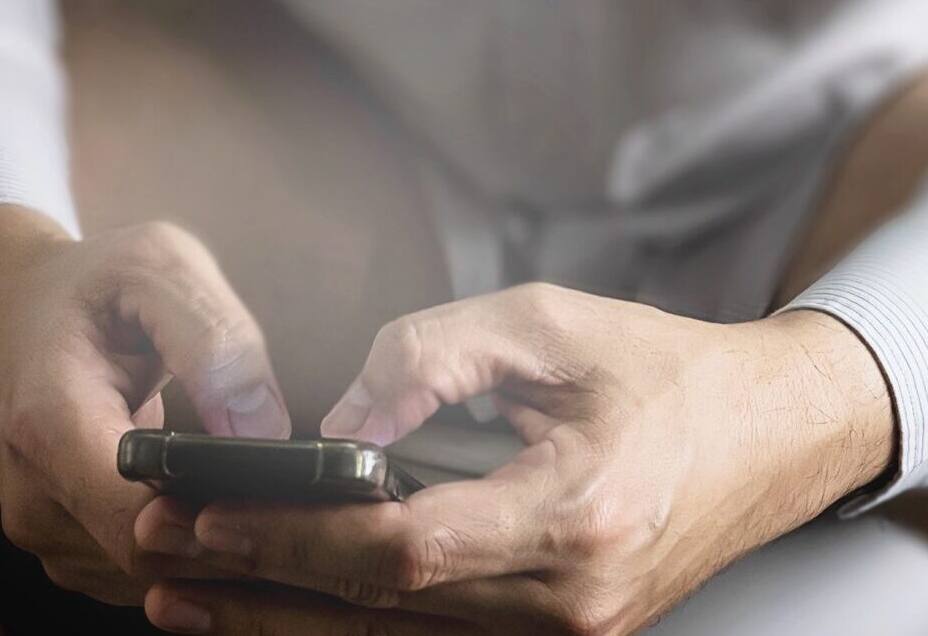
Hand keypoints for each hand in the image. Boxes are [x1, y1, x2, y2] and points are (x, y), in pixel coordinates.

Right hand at [0, 206, 292, 604]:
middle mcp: (36, 496)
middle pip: (156, 562)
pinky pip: (145, 574)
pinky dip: (192, 548)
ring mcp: (46, 532)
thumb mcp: (157, 266)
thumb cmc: (88, 286)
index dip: (216, 523)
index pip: (139, 525)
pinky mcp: (67, 549)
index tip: (279, 496)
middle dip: (236, 536)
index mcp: (49, 424)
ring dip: (217, 547)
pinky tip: (220, 501)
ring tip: (264, 491)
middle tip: (301, 494)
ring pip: (157, 579)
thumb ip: (214, 341)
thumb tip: (262, 430)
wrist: (13, 313)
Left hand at [132, 284, 892, 634]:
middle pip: (379, 611)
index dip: (291, 534)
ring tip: (183, 597)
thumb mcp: (545, 323)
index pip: (399, 547)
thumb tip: (329, 425)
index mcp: (573, 514)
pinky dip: (345, 624)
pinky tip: (275, 608)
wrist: (773, 438)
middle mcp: (568, 602)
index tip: (204, 510)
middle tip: (154, 553)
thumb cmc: (663, 369)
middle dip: (256, 583)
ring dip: (281, 621)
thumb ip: (429, 360)